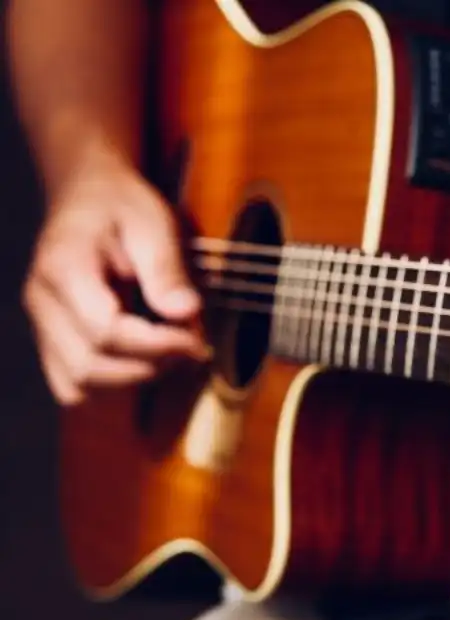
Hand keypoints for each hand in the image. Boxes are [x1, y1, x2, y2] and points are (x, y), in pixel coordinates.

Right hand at [22, 148, 207, 405]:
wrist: (88, 195)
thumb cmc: (123, 205)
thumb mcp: (154, 223)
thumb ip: (166, 269)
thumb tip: (186, 313)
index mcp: (64, 267)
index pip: (104, 330)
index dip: (156, 345)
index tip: (197, 341)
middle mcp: (41, 301)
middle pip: (89, 364)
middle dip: (149, 366)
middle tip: (193, 349)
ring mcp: (41, 324)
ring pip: (78, 384)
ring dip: (132, 380)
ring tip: (172, 354)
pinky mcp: (50, 339)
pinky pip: (73, 385)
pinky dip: (111, 385)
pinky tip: (147, 361)